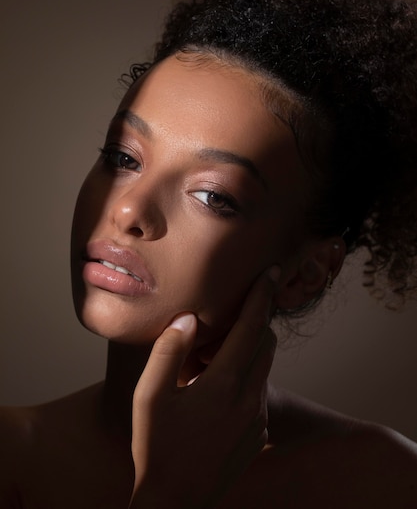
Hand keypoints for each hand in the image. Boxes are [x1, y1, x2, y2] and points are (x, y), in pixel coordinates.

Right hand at [129, 266, 278, 508]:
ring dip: (244, 354)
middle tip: (212, 335)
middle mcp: (250, 398)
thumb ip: (169, 350)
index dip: (261, 295)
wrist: (176, 503)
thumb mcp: (150, 396)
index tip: (271, 271)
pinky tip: (212, 398)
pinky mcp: (259, 434)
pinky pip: (259, 391)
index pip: (252, 326)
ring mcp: (258, 418)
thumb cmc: (157, 447)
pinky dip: (244, 379)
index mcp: (224, 384)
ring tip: (203, 371)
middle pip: (265, 342)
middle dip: (250, 324)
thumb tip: (187, 318)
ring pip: (263, 367)